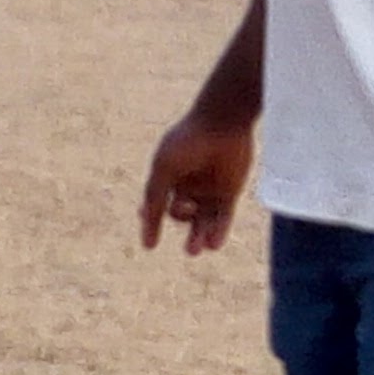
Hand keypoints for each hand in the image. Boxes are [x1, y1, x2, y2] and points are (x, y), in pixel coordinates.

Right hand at [138, 111, 253, 254]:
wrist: (221, 125)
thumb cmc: (187, 143)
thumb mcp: (163, 170)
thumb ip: (153, 197)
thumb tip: (143, 223)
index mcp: (168, 177)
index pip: (156, 205)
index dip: (151, 222)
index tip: (150, 242)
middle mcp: (188, 185)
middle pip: (181, 216)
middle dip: (183, 231)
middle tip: (189, 248)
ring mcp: (210, 190)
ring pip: (203, 222)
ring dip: (199, 238)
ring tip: (195, 249)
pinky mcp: (230, 192)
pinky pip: (223, 217)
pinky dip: (218, 232)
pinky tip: (213, 244)